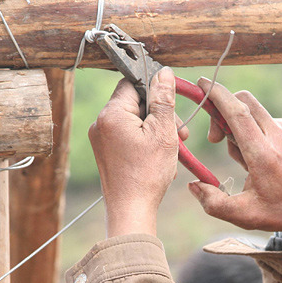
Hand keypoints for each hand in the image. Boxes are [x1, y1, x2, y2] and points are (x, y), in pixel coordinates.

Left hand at [88, 68, 179, 236]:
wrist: (131, 210)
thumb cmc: (147, 174)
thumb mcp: (163, 132)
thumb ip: (164, 99)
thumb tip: (164, 72)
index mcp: (111, 113)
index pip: (133, 83)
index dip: (155, 90)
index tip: (171, 104)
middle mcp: (100, 123)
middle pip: (134, 103)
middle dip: (159, 115)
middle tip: (181, 133)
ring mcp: (100, 139)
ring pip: (133, 121)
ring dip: (155, 129)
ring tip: (173, 147)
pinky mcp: (104, 152)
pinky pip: (127, 136)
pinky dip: (144, 141)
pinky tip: (158, 156)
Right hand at [188, 79, 281, 239]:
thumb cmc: (280, 212)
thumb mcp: (243, 216)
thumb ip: (213, 203)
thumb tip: (193, 185)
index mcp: (264, 155)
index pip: (238, 113)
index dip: (217, 95)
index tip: (201, 83)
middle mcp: (278, 136)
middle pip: (244, 101)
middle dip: (222, 111)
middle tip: (215, 139)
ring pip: (252, 112)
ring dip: (238, 128)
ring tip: (245, 161)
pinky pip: (264, 119)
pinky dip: (253, 132)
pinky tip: (259, 157)